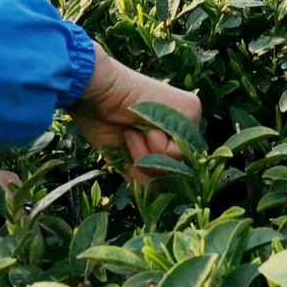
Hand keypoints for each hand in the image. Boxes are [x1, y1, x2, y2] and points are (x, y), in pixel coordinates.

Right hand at [69, 42, 201, 182]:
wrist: (94, 90)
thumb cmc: (100, 118)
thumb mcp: (123, 156)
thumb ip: (144, 176)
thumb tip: (160, 196)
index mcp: (166, 130)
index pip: (169, 169)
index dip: (147, 169)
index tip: (126, 140)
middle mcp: (181, 122)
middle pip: (176, 170)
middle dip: (146, 163)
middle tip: (129, 135)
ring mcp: (189, 115)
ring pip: (177, 164)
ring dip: (147, 153)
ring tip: (133, 128)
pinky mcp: (192, 108)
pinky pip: (178, 152)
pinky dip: (154, 146)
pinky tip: (142, 124)